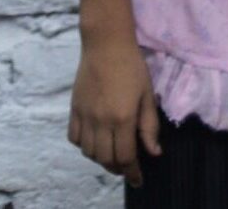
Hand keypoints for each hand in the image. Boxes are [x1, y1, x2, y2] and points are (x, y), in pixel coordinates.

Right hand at [68, 38, 159, 185]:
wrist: (105, 46)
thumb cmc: (133, 68)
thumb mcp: (148, 96)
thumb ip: (150, 126)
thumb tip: (153, 153)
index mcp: (122, 118)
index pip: (125, 156)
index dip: (132, 172)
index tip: (138, 180)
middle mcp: (100, 121)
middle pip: (105, 158)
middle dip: (118, 168)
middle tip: (128, 168)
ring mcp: (84, 116)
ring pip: (89, 152)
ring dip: (101, 159)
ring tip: (114, 156)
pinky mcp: (73, 111)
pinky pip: (75, 138)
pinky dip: (85, 146)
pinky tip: (96, 141)